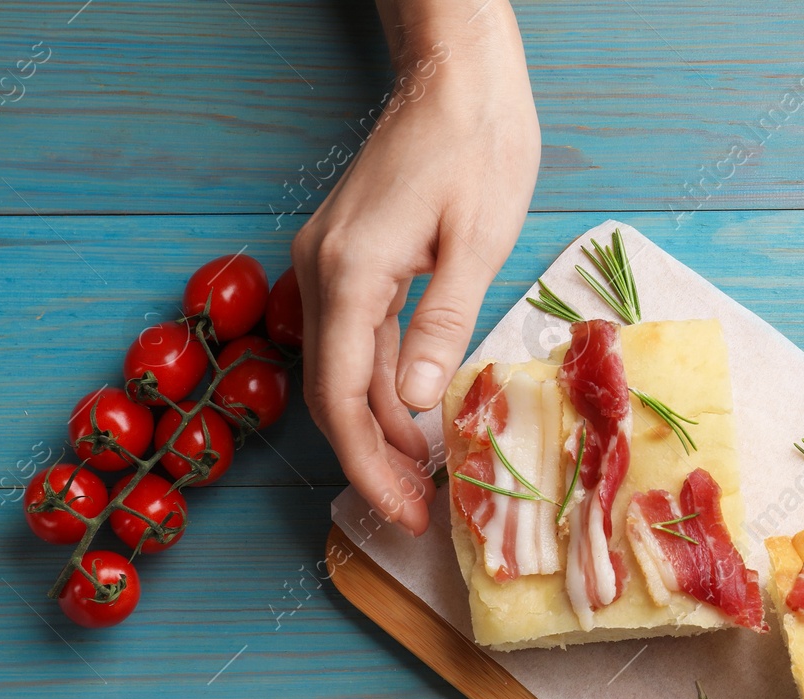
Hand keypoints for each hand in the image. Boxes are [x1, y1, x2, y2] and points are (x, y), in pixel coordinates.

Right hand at [294, 3, 539, 534]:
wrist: (456, 77)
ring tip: (423, 481)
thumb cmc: (478, 147)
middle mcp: (325, 271)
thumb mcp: (477, 242)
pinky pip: (359, 339)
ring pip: (347, 369)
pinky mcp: (350, 257)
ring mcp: (331, 263)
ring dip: (381, 427)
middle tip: (416, 515)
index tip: (399, 513)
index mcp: (352, 272)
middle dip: (373, 460)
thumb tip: (420, 401)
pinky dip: (385, 385)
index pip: (343, 397)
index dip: (368, 465)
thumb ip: (443, 323)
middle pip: (336, 392)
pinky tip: (417, 420)